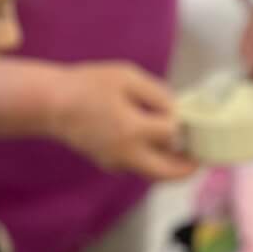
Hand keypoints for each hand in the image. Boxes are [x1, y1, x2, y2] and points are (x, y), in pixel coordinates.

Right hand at [50, 61, 198, 181]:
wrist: (52, 104)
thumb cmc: (88, 85)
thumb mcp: (127, 77)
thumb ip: (157, 94)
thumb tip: (176, 111)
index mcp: (133, 130)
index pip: (172, 133)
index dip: (182, 124)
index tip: (186, 115)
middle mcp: (127, 154)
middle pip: (168, 173)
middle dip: (188, 168)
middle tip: (201, 159)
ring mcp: (117, 163)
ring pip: (153, 174)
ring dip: (171, 167)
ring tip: (184, 154)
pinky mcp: (109, 164)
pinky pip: (138, 167)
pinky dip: (152, 161)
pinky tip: (158, 147)